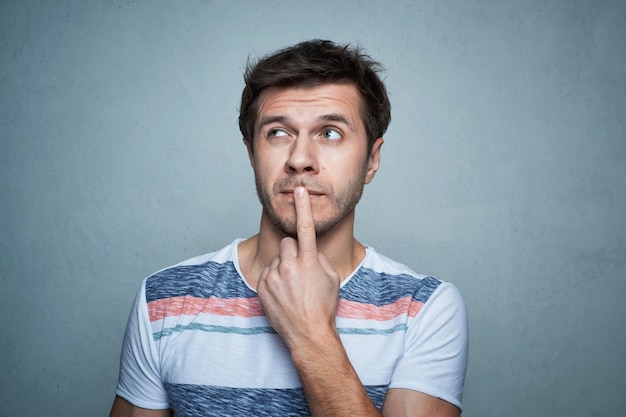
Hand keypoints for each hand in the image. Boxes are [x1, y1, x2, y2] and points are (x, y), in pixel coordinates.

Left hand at [257, 186, 341, 347]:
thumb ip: (319, 258)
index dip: (303, 207)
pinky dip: (274, 279)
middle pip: (287, 243)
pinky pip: (267, 272)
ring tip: (292, 287)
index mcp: (309, 262)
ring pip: (277, 258)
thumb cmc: (323, 307)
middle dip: (293, 251)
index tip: (299, 190)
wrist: (308, 334)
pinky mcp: (262, 286)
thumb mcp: (331, 279)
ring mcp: (274, 276)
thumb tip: (308, 250)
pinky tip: (283, 294)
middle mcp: (290, 266)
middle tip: (300, 270)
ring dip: (283, 267)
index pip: (306, 228)